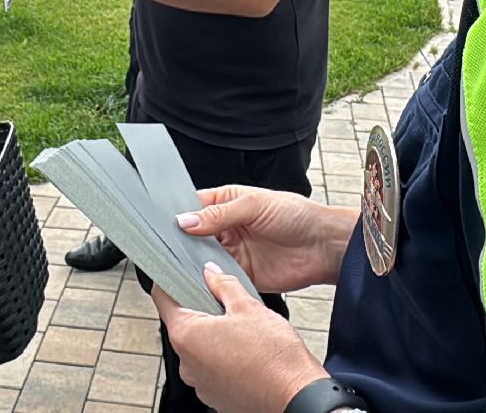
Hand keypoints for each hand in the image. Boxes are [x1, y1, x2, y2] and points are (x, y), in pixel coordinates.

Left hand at [154, 262, 327, 412]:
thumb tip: (212, 273)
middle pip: (183, 325)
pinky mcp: (216, 396)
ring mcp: (201, 383)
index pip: (163, 300)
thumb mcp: (249, 307)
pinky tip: (246, 352)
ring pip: (199, 349)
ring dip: (214, 336)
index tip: (182, 275)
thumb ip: (224, 285)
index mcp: (187, 336)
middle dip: (201, 311)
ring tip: (242, 331)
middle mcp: (187, 364)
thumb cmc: (274, 356)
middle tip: (225, 302)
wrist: (296, 395)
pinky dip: (224, 359)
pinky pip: (212, 370)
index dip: (172, 282)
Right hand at [176, 185, 357, 293]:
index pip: (193, 206)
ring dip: (192, 263)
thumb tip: (186, 220)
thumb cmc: (297, 215)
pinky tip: (199, 282)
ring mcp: (233, 253)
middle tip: (164, 248)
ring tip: (177, 266)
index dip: (177, 214)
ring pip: (202, 259)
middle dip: (180, 242)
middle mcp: (226, 228)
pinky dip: (208, 282)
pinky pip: (218, 279)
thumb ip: (220, 214)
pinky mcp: (242, 275)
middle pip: (193, 236)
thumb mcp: (255, 206)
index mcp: (227, 203)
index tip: (160, 223)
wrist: (325, 247)